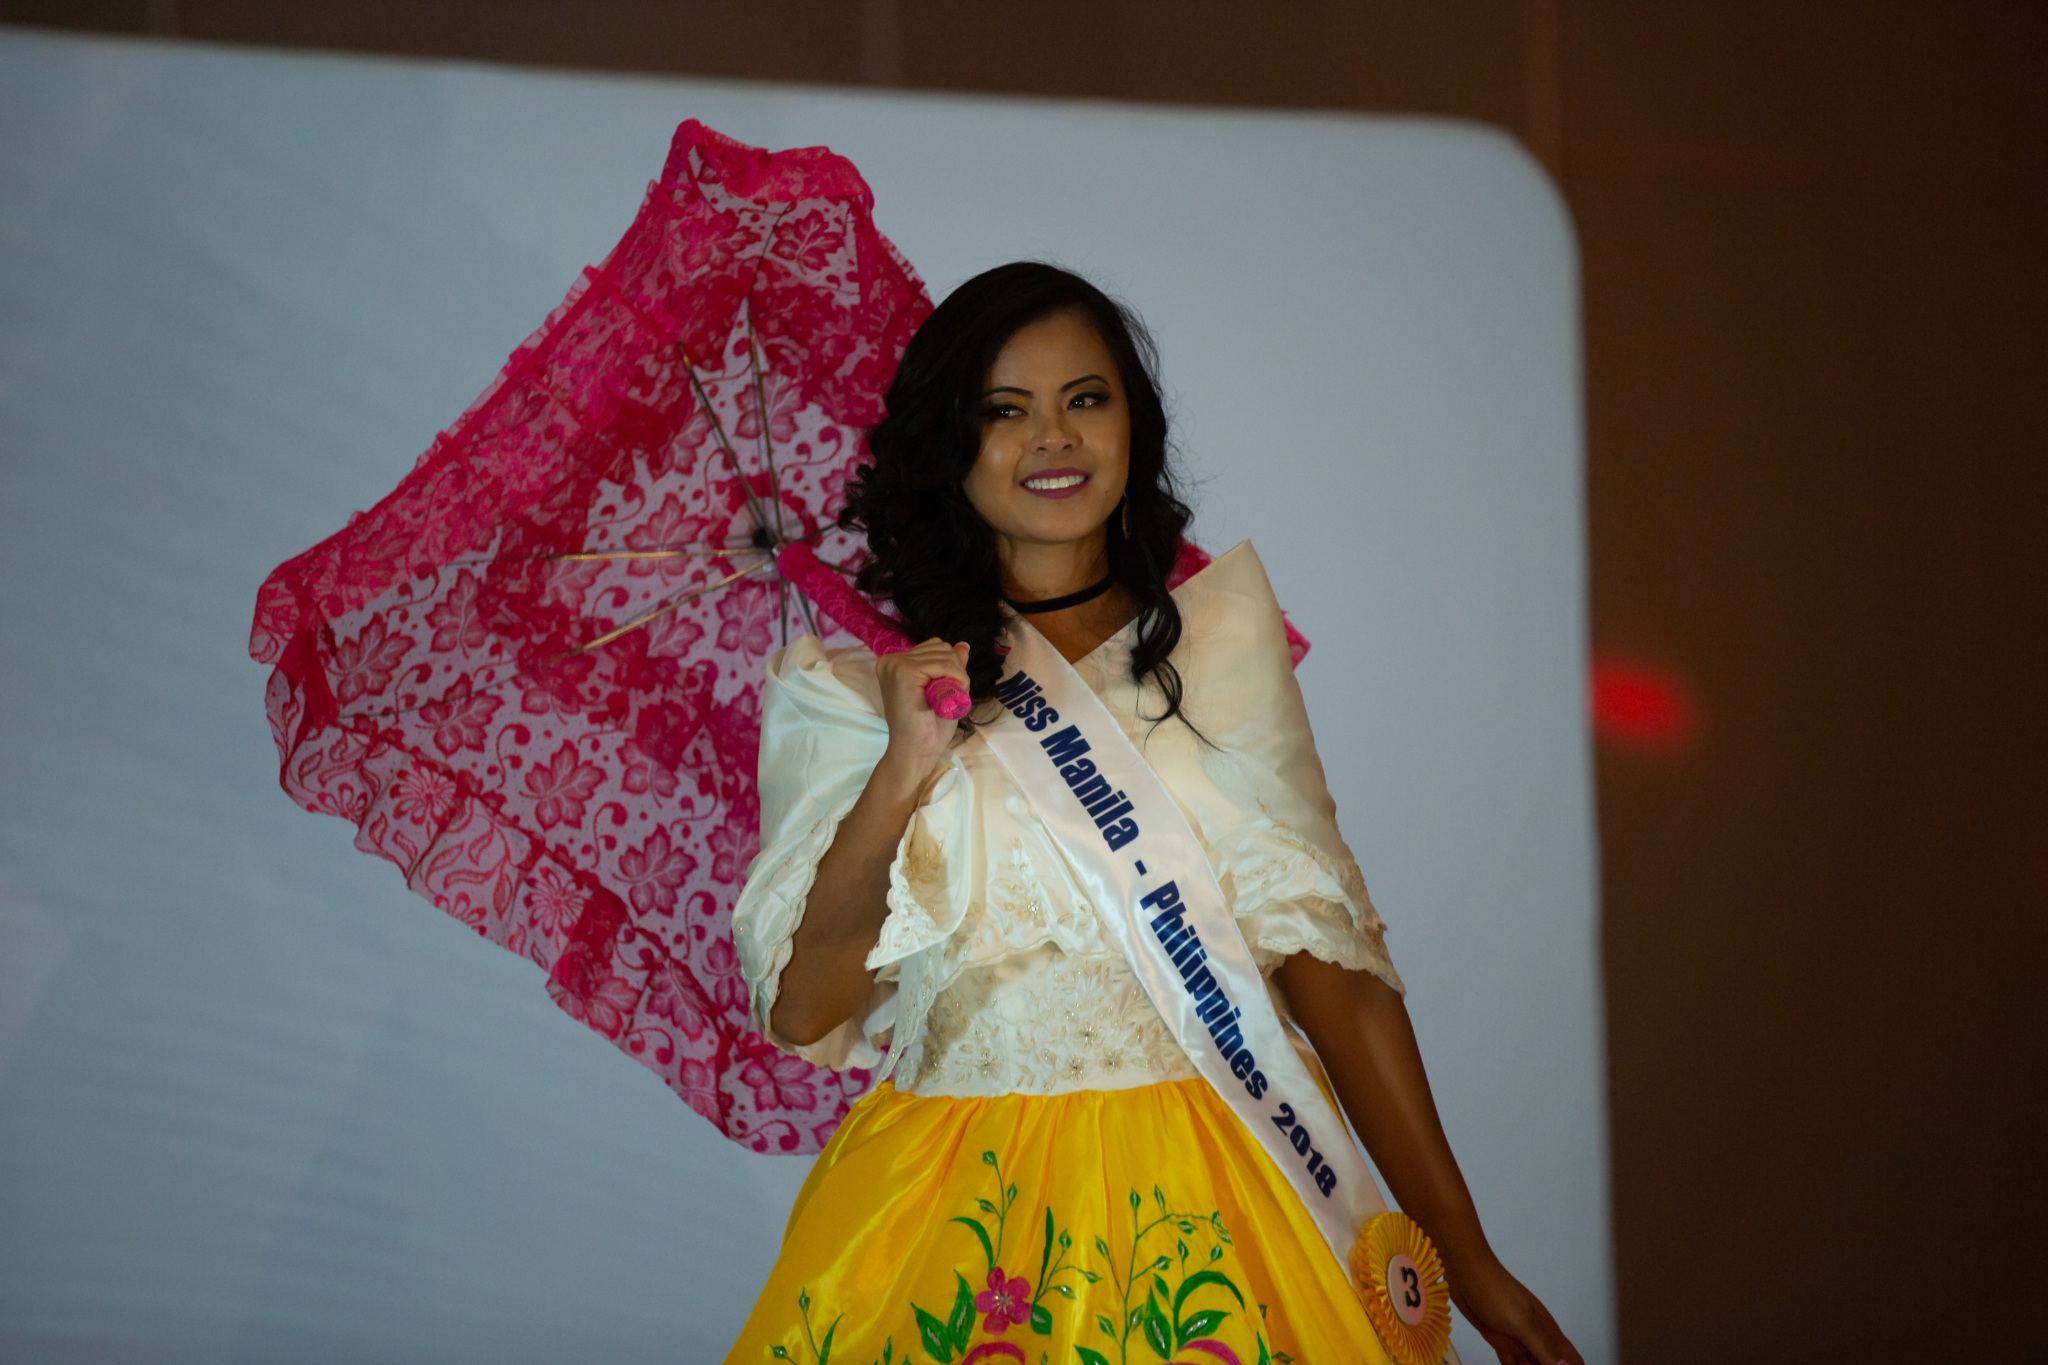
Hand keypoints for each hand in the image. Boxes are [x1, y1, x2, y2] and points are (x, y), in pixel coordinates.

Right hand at [874, 637, 970, 782]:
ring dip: (956, 679)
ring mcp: (896, 664)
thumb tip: (964, 644)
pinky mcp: (905, 672)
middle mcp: (891, 659)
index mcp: (896, 663)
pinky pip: (946, 665)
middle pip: (942, 647)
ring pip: (946, 654)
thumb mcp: (945, 690)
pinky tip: (945, 701)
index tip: (940, 695)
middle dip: (955, 672)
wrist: (916, 752)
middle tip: (944, 701)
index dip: (950, 669)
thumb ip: (951, 666)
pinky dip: (956, 682)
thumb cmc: (929, 728)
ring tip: (943, 702)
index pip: (935, 647)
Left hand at [1446, 1253, 1580, 1364]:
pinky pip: (1511, 1362)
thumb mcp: (1522, 1323)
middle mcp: (1536, 1338)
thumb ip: (1544, 1347)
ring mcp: (1518, 1338)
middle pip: (1552, 1364)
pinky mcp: (1500, 1339)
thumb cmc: (1495, 1293)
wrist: (1465, 1271)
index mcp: (1548, 1332)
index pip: (1573, 1360)